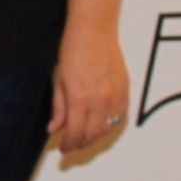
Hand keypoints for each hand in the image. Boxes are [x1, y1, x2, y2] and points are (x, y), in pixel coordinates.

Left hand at [49, 19, 128, 153]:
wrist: (94, 32)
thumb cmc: (73, 51)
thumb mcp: (58, 79)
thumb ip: (58, 107)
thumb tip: (54, 128)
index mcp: (80, 98)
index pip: (75, 133)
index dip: (68, 145)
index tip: (63, 149)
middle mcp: (100, 101)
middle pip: (93, 136)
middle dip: (81, 144)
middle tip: (71, 145)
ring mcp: (116, 97)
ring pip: (108, 129)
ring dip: (95, 136)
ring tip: (83, 135)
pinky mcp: (125, 92)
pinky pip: (119, 118)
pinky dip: (109, 124)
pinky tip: (100, 122)